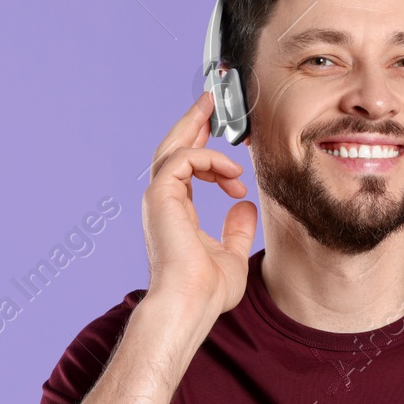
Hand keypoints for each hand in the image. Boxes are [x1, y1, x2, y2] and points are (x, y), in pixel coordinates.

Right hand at [142, 90, 257, 315]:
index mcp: (175, 212)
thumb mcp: (232, 254)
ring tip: (216, 110)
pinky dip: (209, 159)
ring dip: (196, 127)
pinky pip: (183, 159)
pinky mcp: (161, 197)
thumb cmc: (207, 290)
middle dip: (192, 122)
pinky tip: (233, 172)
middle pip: (173, 150)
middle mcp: (162, 203)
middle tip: (210, 101)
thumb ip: (237, 228)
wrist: (190, 303)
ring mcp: (158, 199)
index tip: (224, 138)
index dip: (203, 148)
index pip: (184, 169)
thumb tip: (245, 206)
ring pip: (173, 148)